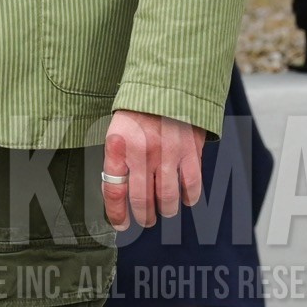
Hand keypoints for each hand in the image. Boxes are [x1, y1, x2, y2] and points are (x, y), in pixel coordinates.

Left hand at [102, 110, 206, 230]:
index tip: (121, 225)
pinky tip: (185, 199)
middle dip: (145, 216)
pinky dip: (188, 198)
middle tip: (147, 219)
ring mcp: (168, 152)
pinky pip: (191, 185)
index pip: (114, 190)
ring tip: (165, 211)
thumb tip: (117, 194)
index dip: (117, 214)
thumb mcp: (117, 130)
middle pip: (142, 200)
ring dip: (166, 210)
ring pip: (167, 198)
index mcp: (119, 146)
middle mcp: (142, 152)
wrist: (168, 82)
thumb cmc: (139, 110)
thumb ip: (117, 160)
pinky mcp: (190, 150)